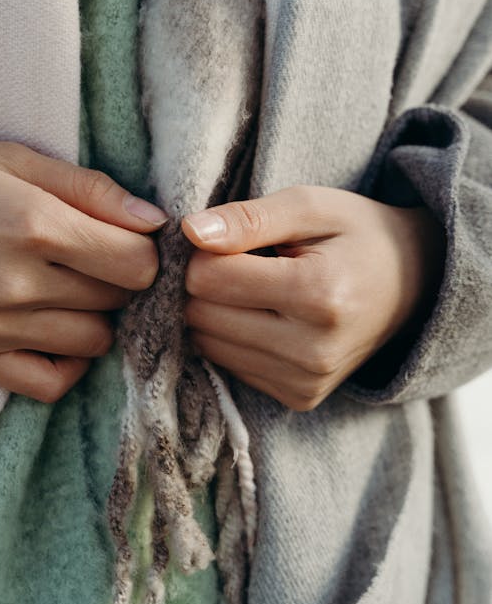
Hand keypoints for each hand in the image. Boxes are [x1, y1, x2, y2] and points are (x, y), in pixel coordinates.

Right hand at [0, 139, 165, 401]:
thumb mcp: (10, 158)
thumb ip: (88, 188)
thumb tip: (155, 220)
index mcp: (33, 224)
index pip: (136, 262)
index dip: (142, 248)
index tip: (122, 236)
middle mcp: (18, 283)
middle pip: (118, 300)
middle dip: (118, 277)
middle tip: (91, 255)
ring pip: (93, 340)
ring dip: (95, 315)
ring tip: (68, 286)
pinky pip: (51, 384)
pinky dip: (68, 362)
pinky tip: (56, 330)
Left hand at [181, 185, 444, 410]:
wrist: (412, 284)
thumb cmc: (355, 234)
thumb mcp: (308, 205)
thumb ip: (248, 217)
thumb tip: (191, 231)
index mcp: (318, 295)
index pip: (208, 278)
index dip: (206, 250)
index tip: (234, 239)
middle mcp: (312, 350)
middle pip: (201, 314)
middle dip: (207, 281)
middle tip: (242, 261)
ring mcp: (306, 381)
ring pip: (207, 343)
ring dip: (216, 310)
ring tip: (256, 287)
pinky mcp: (299, 398)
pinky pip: (228, 366)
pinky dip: (233, 337)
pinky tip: (265, 315)